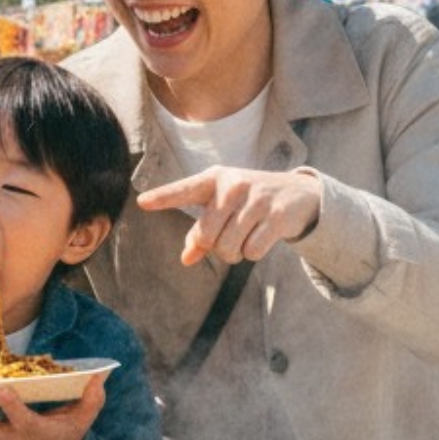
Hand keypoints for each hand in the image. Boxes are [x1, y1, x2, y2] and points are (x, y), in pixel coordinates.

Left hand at [138, 167, 323, 265]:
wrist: (297, 193)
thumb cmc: (247, 202)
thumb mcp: (222, 209)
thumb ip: (199, 232)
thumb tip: (186, 258)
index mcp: (213, 180)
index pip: (184, 190)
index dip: (163, 197)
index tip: (141, 202)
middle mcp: (233, 185)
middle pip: (206, 237)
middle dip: (215, 248)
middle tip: (228, 239)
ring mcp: (257, 198)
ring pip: (229, 248)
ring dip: (235, 253)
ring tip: (246, 236)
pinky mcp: (277, 215)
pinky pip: (252, 252)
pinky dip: (254, 252)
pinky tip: (263, 236)